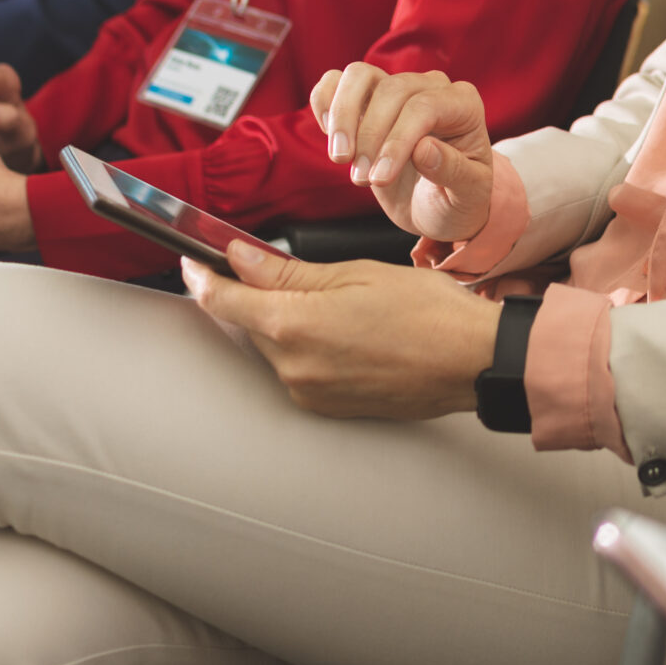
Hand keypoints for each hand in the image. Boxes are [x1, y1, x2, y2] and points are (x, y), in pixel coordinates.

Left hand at [179, 241, 500, 419]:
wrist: (471, 362)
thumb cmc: (426, 311)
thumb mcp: (353, 273)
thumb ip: (287, 270)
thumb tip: (241, 257)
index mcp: (294, 326)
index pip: (223, 302)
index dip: (203, 277)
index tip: (194, 262)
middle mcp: (293, 367)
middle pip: (250, 324)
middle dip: (258, 295)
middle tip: (288, 270)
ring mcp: (309, 393)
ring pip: (277, 346)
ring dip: (288, 321)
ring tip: (339, 301)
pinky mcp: (327, 407)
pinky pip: (300, 369)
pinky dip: (309, 345)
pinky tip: (347, 330)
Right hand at [310, 65, 498, 241]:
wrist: (437, 206)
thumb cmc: (457, 199)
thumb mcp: (466, 196)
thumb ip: (453, 171)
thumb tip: (424, 149)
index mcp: (463, 104)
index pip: (424, 107)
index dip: (397, 141)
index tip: (380, 179)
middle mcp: (431, 87)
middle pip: (391, 90)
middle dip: (370, 136)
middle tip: (361, 180)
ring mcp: (396, 88)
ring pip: (359, 75)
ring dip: (342, 115)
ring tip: (340, 158)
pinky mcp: (366, 98)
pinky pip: (336, 81)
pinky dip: (324, 101)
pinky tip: (329, 135)